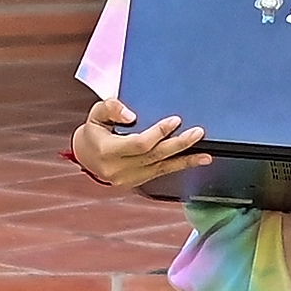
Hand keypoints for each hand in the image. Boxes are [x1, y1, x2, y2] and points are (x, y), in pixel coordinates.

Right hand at [73, 90, 208, 193]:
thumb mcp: (96, 113)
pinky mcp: (136, 182)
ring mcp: (128, 179)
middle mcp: (118, 169)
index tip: (175, 120)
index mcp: (107, 151)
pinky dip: (179, 166)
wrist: (86, 156)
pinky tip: (196, 161)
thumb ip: (112, 108)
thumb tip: (132, 115)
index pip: (139, 144)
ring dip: (185, 160)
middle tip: (197, 133)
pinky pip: (160, 173)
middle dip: (178, 145)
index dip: (158, 133)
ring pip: (161, 168)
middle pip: (154, 157)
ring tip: (205, 155)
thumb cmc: (94, 131)